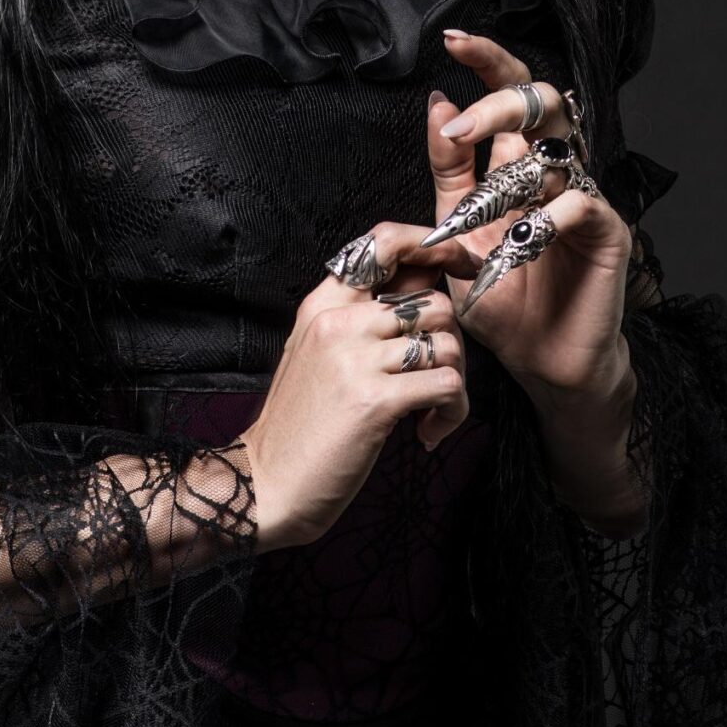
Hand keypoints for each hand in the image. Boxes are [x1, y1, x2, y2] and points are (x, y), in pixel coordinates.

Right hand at [237, 270, 469, 551]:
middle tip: (435, 379)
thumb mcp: (317, 354)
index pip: (385, 242)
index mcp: (323, 305)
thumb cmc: (298, 425)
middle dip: (450, 345)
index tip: (460, 264)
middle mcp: (339, 322)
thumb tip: (422, 289)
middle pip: (433, 303)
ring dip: (454, 384)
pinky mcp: (375, 400)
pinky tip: (427, 432)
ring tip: (430, 411)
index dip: (435, 246)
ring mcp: (355, 359)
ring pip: (448, 344)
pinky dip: (452, 412)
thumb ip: (361, 320)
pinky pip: (447, 386)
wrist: (266, 483)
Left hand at [318, 34, 635, 464]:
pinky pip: (580, 203)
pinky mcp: (608, 233)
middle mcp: (554, 174)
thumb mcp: (456, 236)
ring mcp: (584, 199)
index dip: (486, 62)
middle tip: (462, 120)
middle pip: (543, 101)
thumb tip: (436, 103)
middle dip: (501, 95)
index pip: (507, 98)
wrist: (541, 364)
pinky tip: (517, 244)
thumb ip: (448, 176)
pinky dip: (544, 219)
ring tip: (476, 211)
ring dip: (509, 171)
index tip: (451, 40)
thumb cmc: (502, 302)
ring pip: (558, 149)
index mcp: (517, 167)